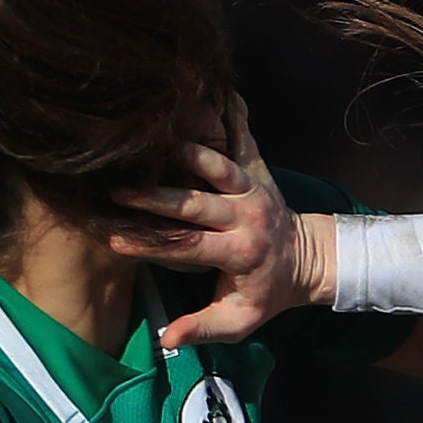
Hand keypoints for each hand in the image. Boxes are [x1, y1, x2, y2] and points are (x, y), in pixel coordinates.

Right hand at [113, 110, 329, 346]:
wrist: (308, 261)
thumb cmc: (265, 293)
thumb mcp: (240, 321)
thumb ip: (204, 328)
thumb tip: (166, 340)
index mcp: (240, 253)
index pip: (188, 248)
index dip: (151, 245)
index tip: (114, 240)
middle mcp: (246, 215)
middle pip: (195, 203)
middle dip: (154, 196)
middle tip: (115, 189)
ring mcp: (253, 186)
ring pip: (217, 162)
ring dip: (184, 148)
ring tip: (147, 134)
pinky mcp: (258, 165)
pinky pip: (243, 134)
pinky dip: (227, 109)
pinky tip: (207, 82)